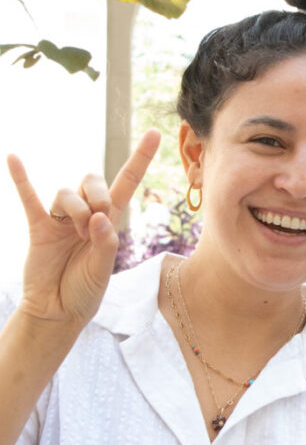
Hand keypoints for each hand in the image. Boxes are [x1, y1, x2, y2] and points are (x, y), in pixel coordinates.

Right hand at [7, 131, 160, 327]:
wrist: (57, 311)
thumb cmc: (85, 290)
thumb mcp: (102, 270)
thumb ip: (104, 243)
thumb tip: (99, 216)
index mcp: (111, 221)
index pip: (127, 183)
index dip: (140, 159)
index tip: (153, 133)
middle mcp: (87, 214)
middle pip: (92, 181)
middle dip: (96, 196)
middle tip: (94, 223)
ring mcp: (61, 219)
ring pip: (66, 192)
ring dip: (74, 208)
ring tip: (77, 234)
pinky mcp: (38, 227)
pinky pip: (28, 198)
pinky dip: (21, 178)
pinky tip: (13, 158)